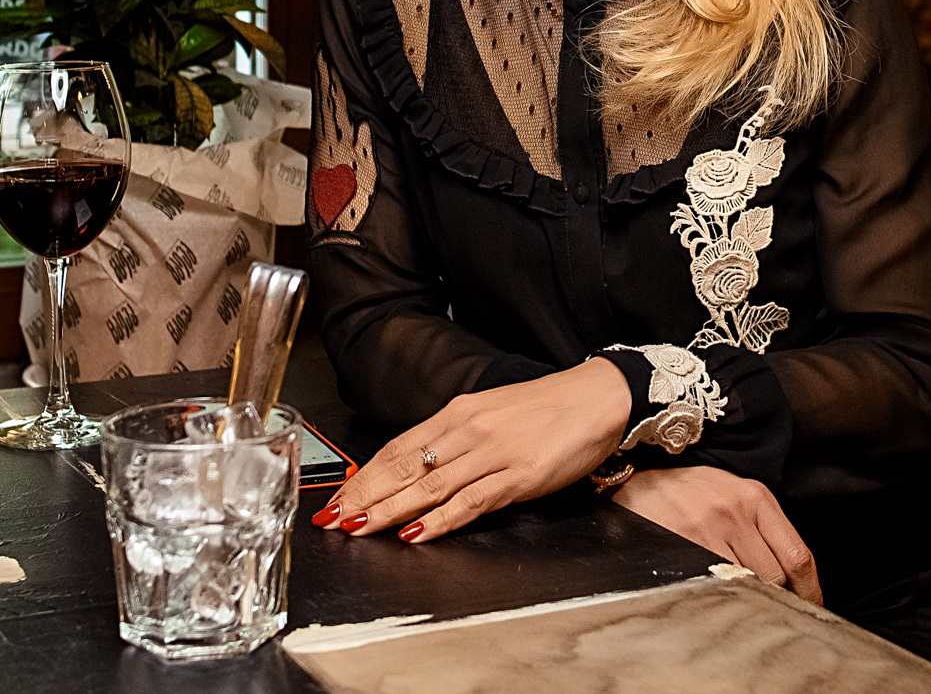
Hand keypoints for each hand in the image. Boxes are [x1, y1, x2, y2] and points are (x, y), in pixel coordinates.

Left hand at [311, 358, 631, 544]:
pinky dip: (441, 520)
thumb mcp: (492, 414)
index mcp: (459, 414)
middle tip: (332, 522)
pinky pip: (472, 501)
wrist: (598, 397)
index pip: (397, 448)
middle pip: (405, 468)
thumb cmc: (548, 408)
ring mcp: (494, 454)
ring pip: (430, 486)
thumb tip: (415, 468)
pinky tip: (418, 534)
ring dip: (390, 511)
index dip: (363, 478)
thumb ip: (454, 439)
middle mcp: (470, 431)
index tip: (337, 500)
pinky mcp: (520, 476)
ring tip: (360, 530)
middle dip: (365, 497)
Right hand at [612, 466, 822, 605]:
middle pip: (776, 576)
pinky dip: (723, 599)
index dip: (809, 591)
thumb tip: (791, 579)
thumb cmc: (693, 492)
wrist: (642, 483)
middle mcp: (737, 513)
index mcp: (757, 499)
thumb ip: (764, 529)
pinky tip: (720, 600)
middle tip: (778, 614)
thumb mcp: (737, 496)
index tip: (811, 607)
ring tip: (748, 608)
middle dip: (781, 600)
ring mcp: (710, 530)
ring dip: (752, 602)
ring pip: (748, 584)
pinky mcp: (684, 546)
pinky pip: (716, 585)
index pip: (798, 555)